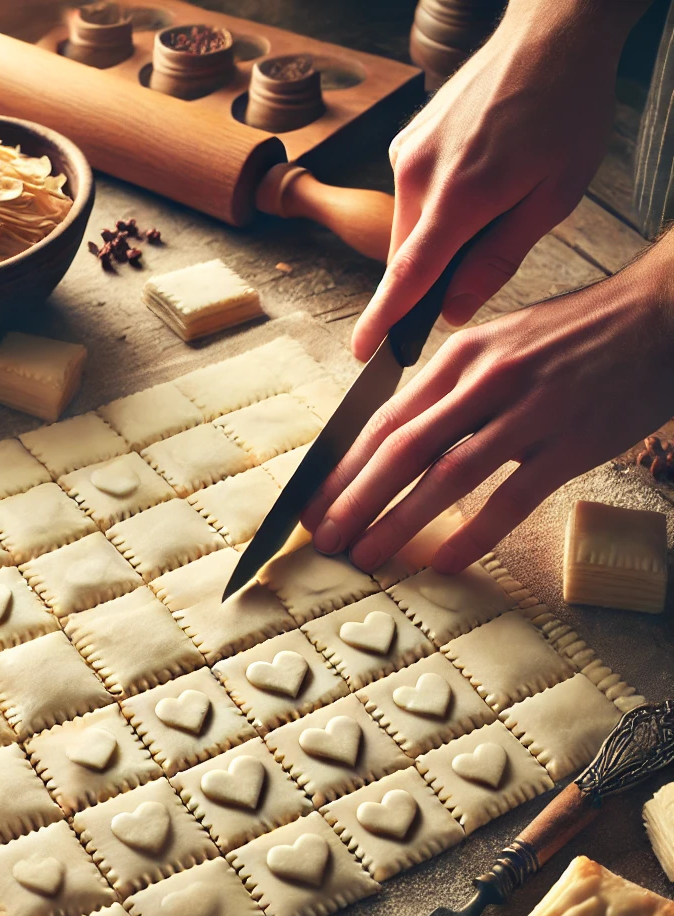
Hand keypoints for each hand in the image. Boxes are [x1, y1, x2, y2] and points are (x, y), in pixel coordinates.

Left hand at [301, 239, 673, 572]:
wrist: (658, 315)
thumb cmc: (571, 336)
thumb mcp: (497, 343)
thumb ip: (447, 386)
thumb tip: (395, 436)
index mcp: (459, 356)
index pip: (384, 419)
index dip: (343, 466)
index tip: (315, 501)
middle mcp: (485, 380)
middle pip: (403, 450)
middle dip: (355, 500)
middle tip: (325, 540)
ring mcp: (530, 411)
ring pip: (448, 475)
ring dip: (400, 521)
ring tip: (367, 555)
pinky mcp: (573, 441)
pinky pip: (513, 497)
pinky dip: (475, 533)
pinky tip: (445, 561)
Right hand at [350, 0, 650, 361]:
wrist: (550, 33)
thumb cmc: (564, 108)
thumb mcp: (552, 197)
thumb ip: (497, 260)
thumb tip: (453, 310)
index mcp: (460, 196)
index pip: (407, 276)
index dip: (383, 320)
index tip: (364, 351)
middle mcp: (419, 176)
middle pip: (405, 257)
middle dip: (428, 278)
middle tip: (473, 266)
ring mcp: (406, 155)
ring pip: (407, 227)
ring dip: (435, 237)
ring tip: (490, 202)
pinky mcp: (405, 142)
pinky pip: (410, 195)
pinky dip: (433, 207)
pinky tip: (475, 178)